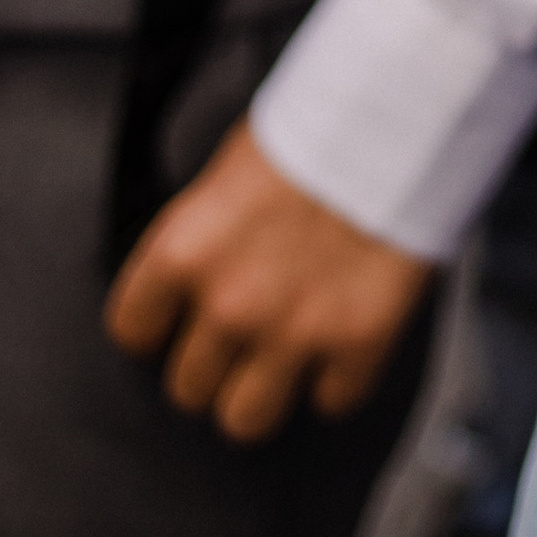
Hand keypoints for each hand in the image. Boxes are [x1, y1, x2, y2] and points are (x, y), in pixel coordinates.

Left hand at [103, 117, 434, 441]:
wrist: (403, 115)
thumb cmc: (315, 127)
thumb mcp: (230, 170)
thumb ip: (202, 240)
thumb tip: (196, 281)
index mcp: (182, 252)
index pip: (133, 331)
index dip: (159, 325)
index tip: (179, 318)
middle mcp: (228, 305)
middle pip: (187, 389)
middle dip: (216, 362)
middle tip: (248, 327)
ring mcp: (294, 332)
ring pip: (244, 421)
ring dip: (266, 389)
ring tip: (288, 351)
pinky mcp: (358, 345)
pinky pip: (330, 401)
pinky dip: (340, 375)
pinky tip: (346, 332)